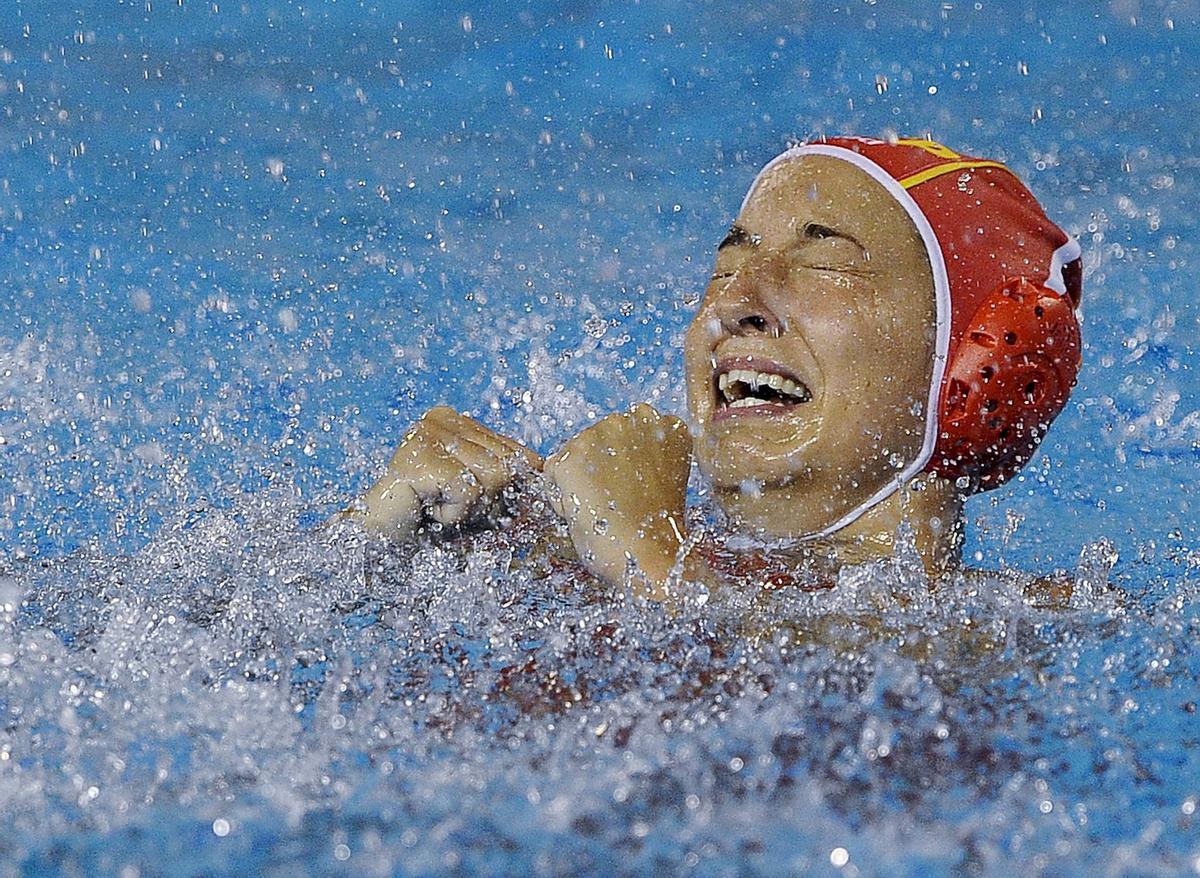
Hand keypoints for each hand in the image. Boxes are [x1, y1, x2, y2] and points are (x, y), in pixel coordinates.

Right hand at [344, 406, 542, 538]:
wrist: (375, 543)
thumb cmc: (427, 521)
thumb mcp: (476, 493)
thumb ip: (507, 478)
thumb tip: (549, 473)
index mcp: (458, 420)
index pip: (517, 452)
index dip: (506, 490)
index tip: (466, 501)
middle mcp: (442, 417)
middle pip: (508, 464)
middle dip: (488, 500)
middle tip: (447, 508)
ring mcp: (427, 433)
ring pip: (492, 477)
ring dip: (468, 510)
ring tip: (435, 508)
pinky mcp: (419, 457)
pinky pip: (469, 491)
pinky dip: (453, 515)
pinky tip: (426, 512)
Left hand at [544, 403, 691, 595]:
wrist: (650, 555)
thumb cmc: (656, 529)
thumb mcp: (662, 479)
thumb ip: (644, 455)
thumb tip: (610, 452)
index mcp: (666, 425)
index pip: (628, 435)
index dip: (626, 467)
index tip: (639, 491)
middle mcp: (635, 419)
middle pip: (598, 440)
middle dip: (598, 468)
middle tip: (619, 503)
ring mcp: (602, 433)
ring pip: (573, 455)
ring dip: (580, 480)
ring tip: (605, 509)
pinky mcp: (572, 455)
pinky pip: (552, 475)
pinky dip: (560, 497)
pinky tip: (586, 513)